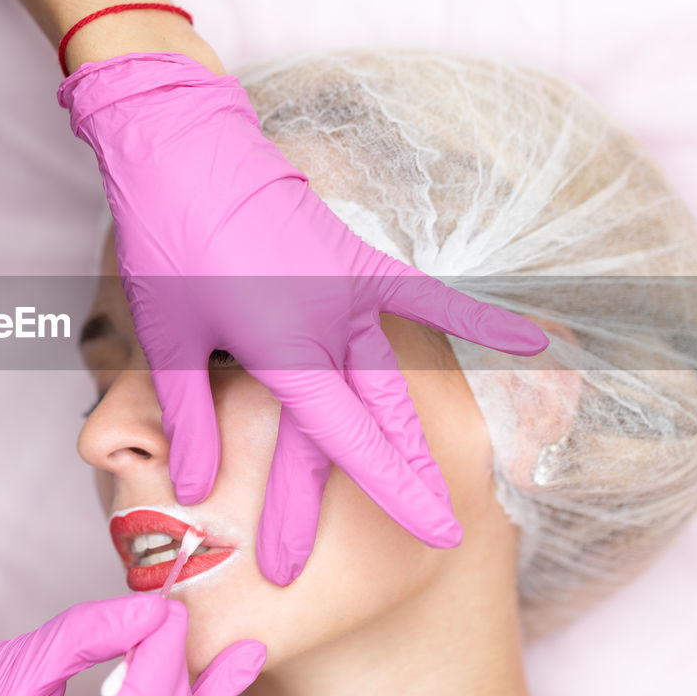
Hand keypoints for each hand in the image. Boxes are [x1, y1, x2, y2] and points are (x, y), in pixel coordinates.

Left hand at [57, 53, 548, 584]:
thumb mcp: (167, 339)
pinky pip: (425, 298)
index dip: (350, 501)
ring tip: (442, 486)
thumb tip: (192, 487)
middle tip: (433, 539)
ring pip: (394, 379)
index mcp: (284, 347)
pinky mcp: (356, 259)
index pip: (335, 442)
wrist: (183, 147)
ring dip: (414, 435)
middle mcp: (331, 323)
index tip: (377, 548)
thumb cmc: (167, 241)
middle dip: (392, 488)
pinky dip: (474, 321)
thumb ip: (189, 418)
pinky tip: (529, 341)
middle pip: (367, 424)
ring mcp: (351, 288)